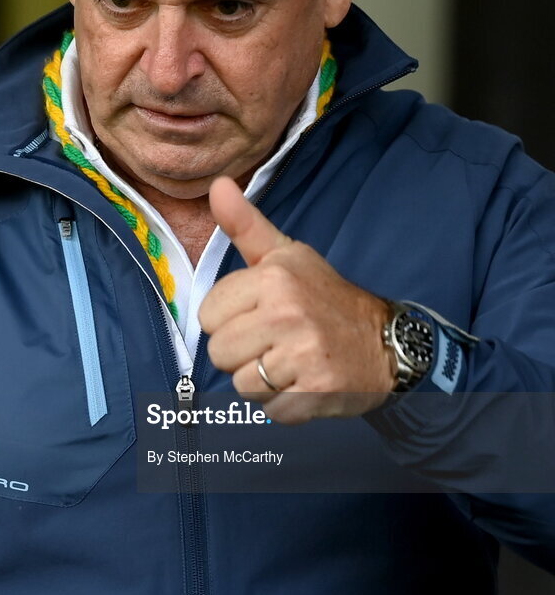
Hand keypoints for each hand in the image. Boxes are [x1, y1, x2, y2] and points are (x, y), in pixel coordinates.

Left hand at [198, 177, 394, 423]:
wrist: (386, 342)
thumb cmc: (324, 297)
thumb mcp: (285, 256)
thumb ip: (245, 224)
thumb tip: (217, 184)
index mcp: (273, 277)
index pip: (209, 316)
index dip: (230, 320)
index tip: (260, 314)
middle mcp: (287, 313)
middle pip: (220, 353)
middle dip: (243, 353)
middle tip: (277, 342)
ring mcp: (304, 354)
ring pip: (242, 385)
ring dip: (264, 382)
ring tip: (291, 363)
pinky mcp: (317, 393)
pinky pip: (272, 411)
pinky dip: (286, 405)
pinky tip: (306, 383)